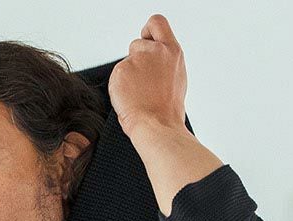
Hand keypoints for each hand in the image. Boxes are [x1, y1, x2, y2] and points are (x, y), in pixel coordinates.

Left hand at [109, 14, 186, 135]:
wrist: (157, 126)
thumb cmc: (167, 110)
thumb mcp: (176, 79)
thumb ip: (164, 62)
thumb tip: (154, 60)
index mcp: (172, 52)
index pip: (157, 23)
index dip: (148, 30)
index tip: (145, 39)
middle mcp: (155, 51)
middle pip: (137, 44)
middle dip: (136, 61)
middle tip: (143, 84)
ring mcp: (137, 60)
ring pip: (126, 63)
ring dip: (128, 77)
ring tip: (139, 95)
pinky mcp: (121, 70)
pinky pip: (117, 77)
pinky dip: (120, 88)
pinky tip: (130, 99)